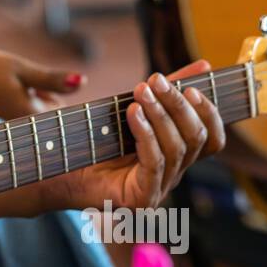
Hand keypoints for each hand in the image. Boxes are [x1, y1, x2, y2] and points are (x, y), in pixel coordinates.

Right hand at [0, 46, 85, 118]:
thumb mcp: (21, 69)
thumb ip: (52, 79)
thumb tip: (82, 82)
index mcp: (32, 117)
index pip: (63, 108)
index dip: (56, 88)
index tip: (40, 81)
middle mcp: (23, 127)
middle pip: (51, 106)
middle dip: (43, 88)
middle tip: (16, 78)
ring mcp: (12, 123)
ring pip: (36, 103)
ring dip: (30, 89)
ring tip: (4, 80)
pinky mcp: (3, 117)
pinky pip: (22, 103)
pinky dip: (18, 92)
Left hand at [49, 61, 224, 215]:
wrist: (53, 164)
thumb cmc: (92, 134)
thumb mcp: (135, 106)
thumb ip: (168, 91)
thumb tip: (204, 66)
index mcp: (176, 155)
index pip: (213, 139)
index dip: (210, 113)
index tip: (193, 89)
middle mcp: (172, 175)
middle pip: (197, 140)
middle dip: (179, 106)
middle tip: (156, 80)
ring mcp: (158, 190)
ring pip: (177, 149)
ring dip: (161, 115)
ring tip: (141, 91)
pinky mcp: (140, 199)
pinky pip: (154, 164)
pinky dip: (146, 134)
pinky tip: (133, 113)